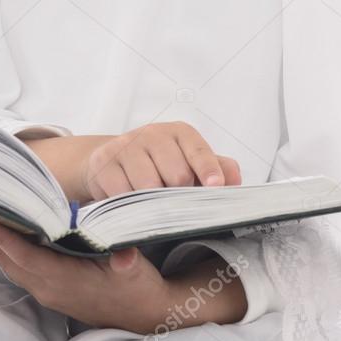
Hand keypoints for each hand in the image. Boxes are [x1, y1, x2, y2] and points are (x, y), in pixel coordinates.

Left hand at [0, 207, 172, 334]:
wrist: (141, 314)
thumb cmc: (136, 287)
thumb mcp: (136, 272)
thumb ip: (127, 262)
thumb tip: (126, 255)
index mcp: (64, 280)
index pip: (24, 256)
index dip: (2, 238)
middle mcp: (47, 287)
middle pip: (6, 259)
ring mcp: (46, 290)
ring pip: (8, 263)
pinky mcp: (48, 288)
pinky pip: (16, 266)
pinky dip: (1, 249)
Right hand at [79, 121, 241, 201]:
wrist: (112, 158)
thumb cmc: (160, 163)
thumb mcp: (189, 162)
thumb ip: (217, 169)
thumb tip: (235, 180)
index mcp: (181, 133)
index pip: (199, 151)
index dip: (209, 170)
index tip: (216, 187)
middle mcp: (154, 134)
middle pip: (177, 174)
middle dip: (180, 196)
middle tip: (177, 206)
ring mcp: (127, 145)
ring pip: (149, 185)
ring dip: (154, 204)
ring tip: (152, 206)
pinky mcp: (104, 161)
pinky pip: (122, 193)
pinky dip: (129, 206)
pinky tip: (130, 204)